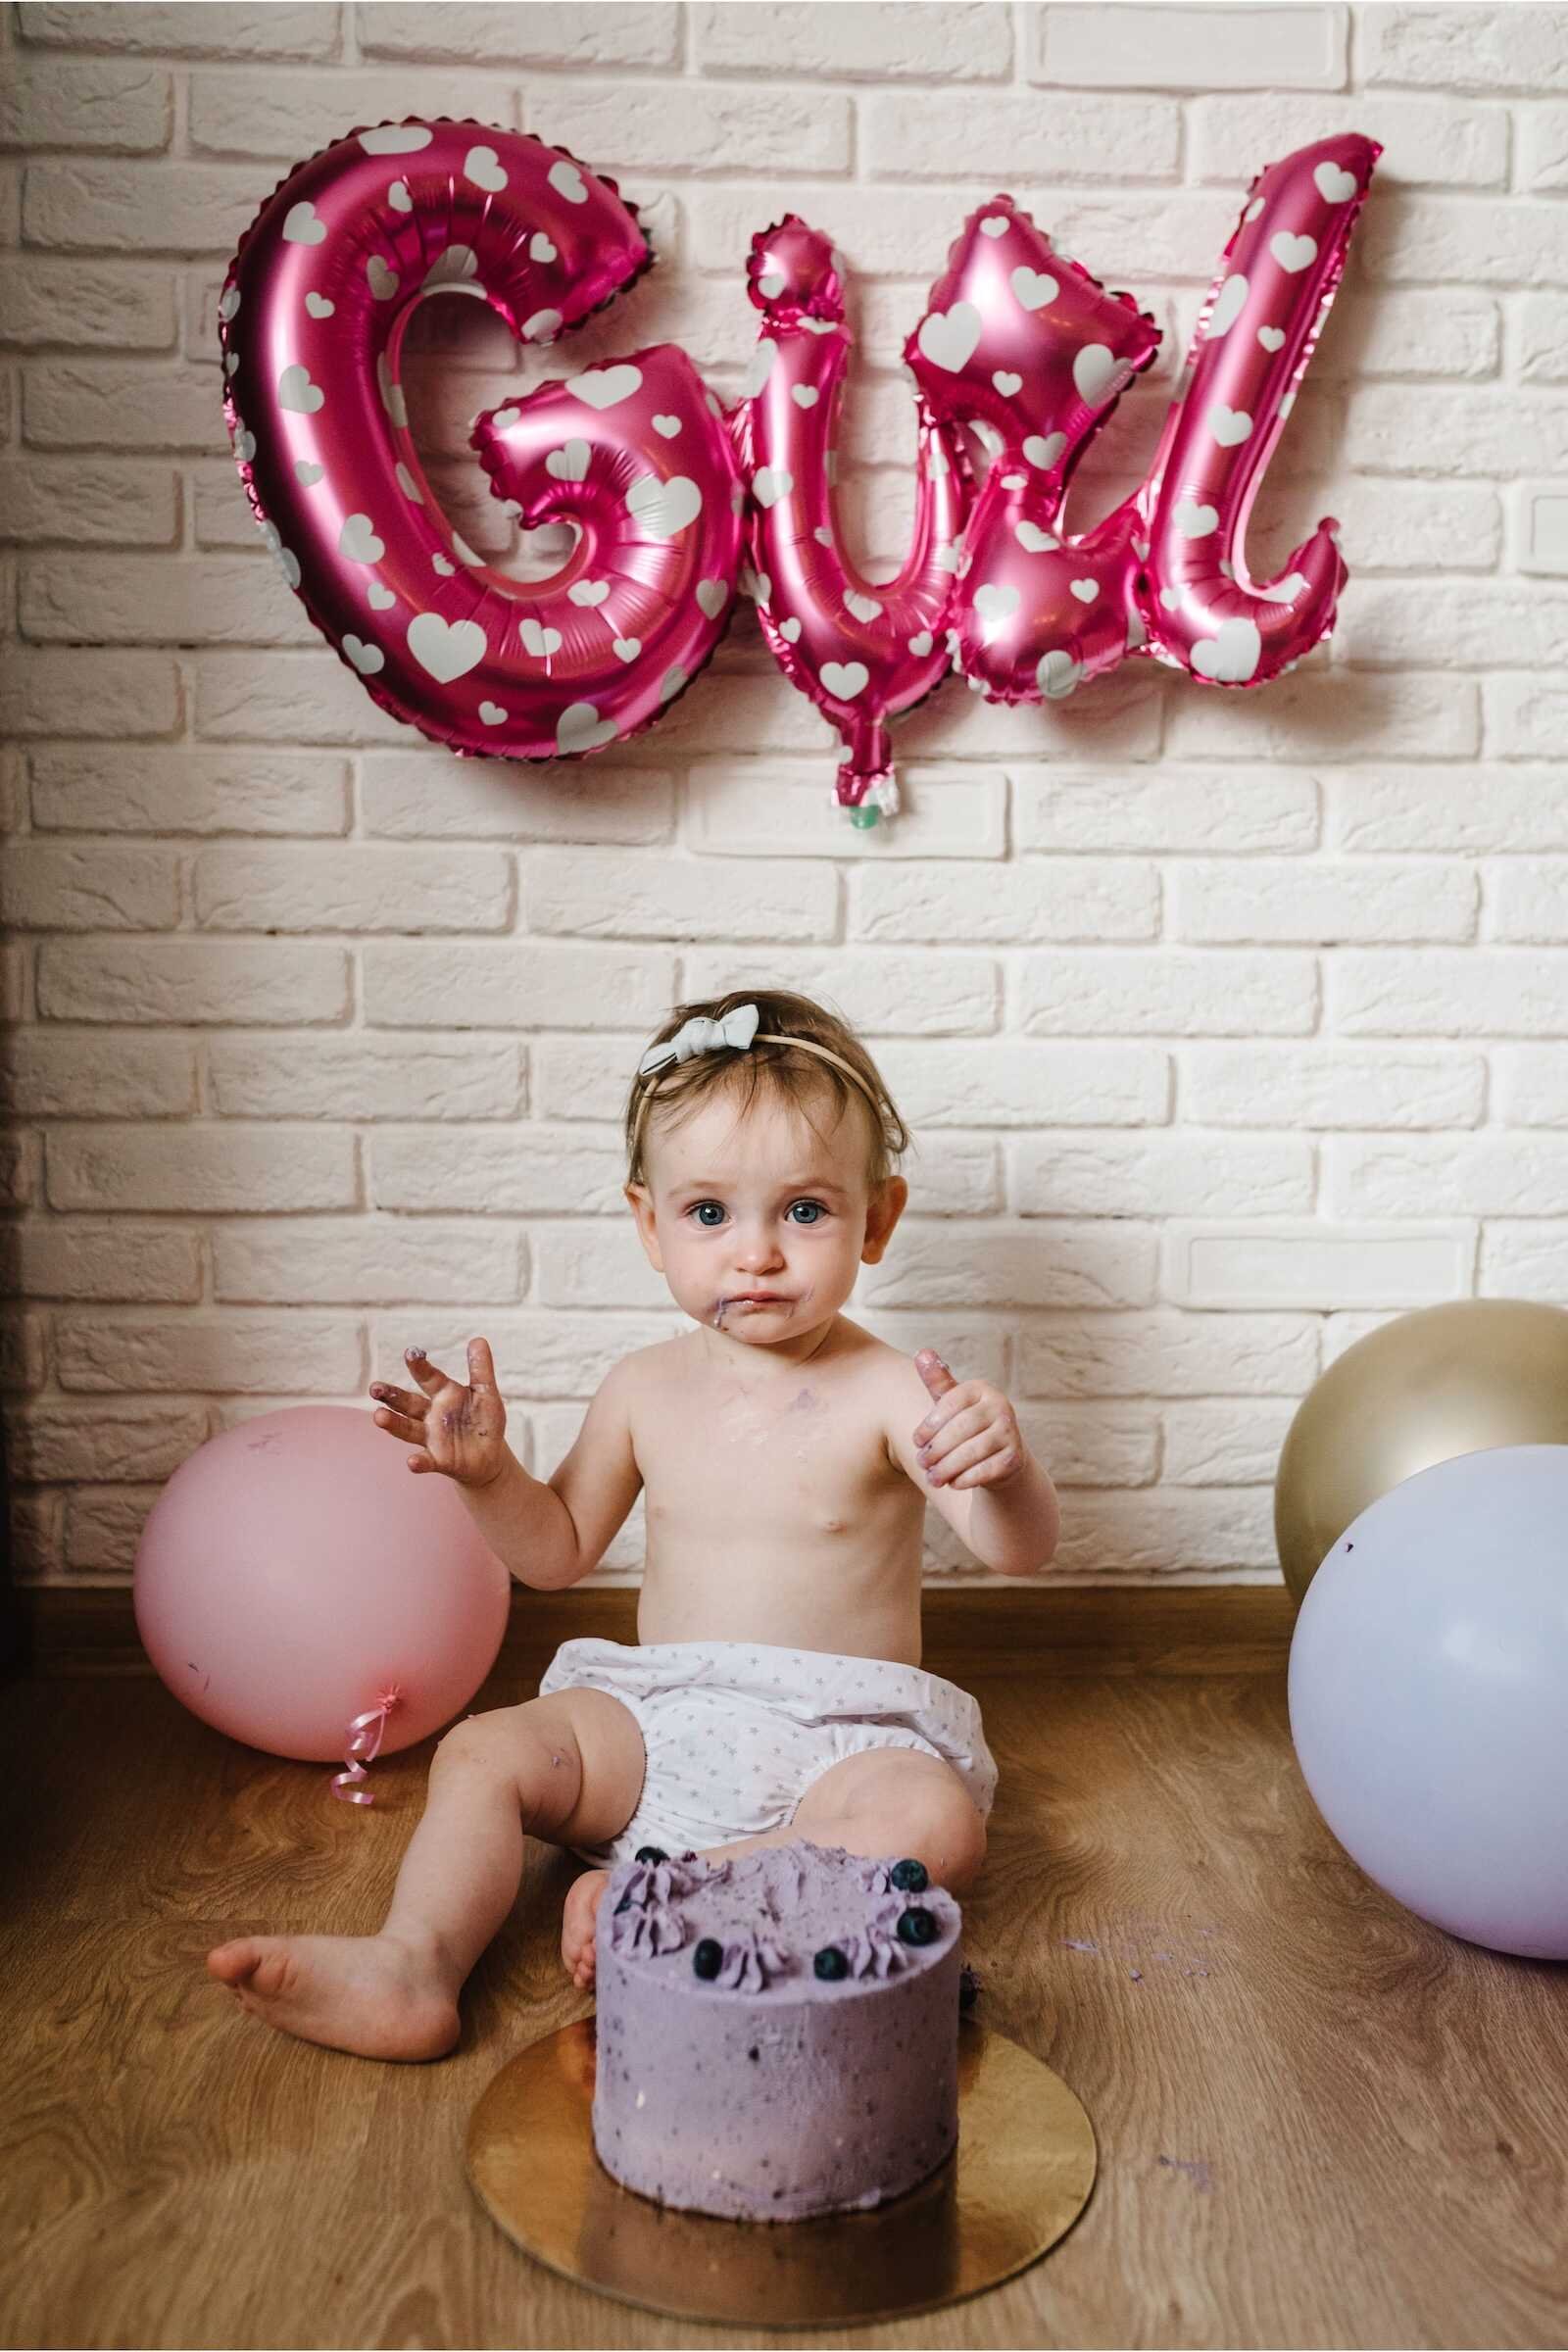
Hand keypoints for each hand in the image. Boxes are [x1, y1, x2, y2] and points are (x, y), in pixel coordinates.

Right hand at [368, 1337, 508, 1486]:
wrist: (490, 1456)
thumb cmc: (484, 1421)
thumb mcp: (486, 1393)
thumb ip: (481, 1369)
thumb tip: (478, 1339)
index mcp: (444, 1394)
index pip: (428, 1377)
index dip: (420, 1366)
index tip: (411, 1353)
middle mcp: (431, 1414)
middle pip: (407, 1403)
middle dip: (391, 1395)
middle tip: (375, 1388)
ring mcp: (432, 1437)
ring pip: (408, 1428)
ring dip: (393, 1423)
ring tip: (378, 1417)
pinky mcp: (438, 1460)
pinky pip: (426, 1461)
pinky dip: (418, 1462)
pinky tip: (412, 1462)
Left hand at [912, 1349, 1025, 1490]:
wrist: (1001, 1457)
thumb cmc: (967, 1427)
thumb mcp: (951, 1404)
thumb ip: (937, 1381)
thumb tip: (922, 1353)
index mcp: (981, 1389)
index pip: (950, 1402)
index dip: (929, 1424)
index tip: (916, 1441)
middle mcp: (1000, 1406)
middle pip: (960, 1429)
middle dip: (936, 1449)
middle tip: (921, 1463)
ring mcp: (1011, 1432)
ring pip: (972, 1452)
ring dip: (947, 1468)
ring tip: (932, 1478)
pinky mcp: (1015, 1458)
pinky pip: (985, 1471)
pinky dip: (964, 1479)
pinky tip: (953, 1483)